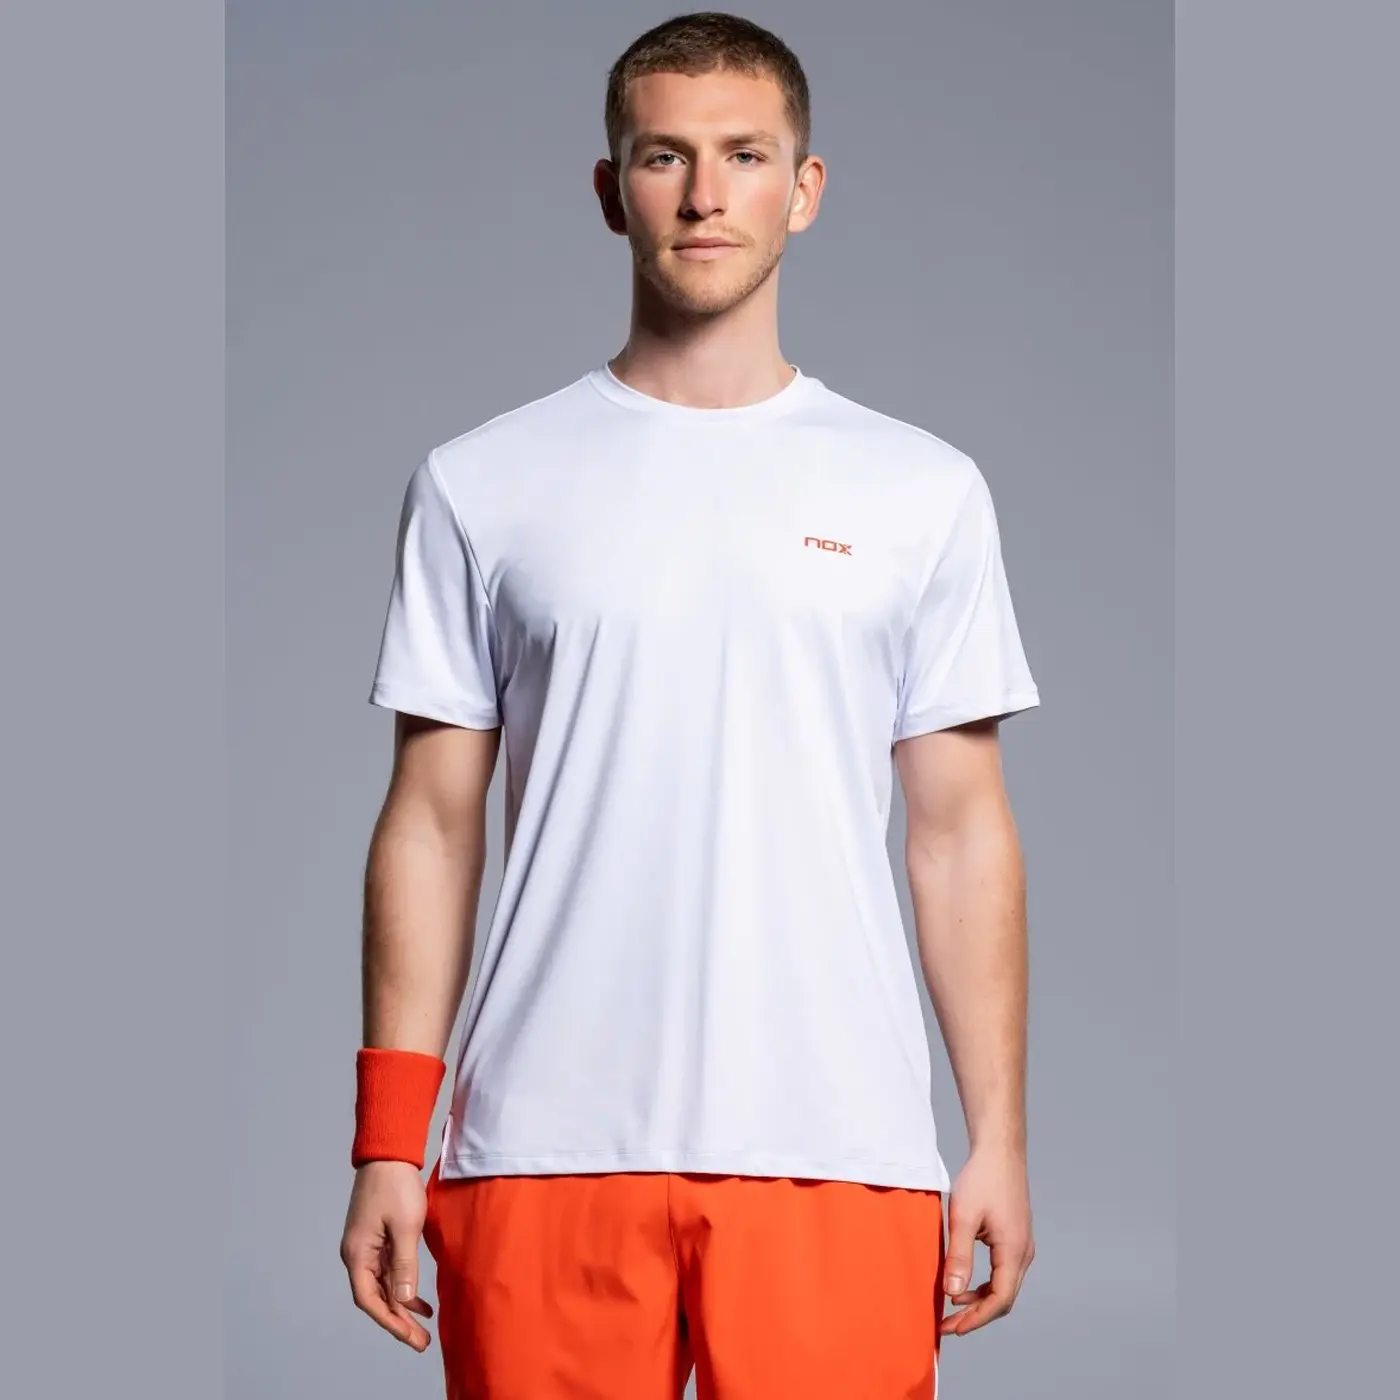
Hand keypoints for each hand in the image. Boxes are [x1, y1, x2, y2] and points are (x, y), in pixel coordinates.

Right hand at [339, 1159, 434, 1351]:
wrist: (389, 1153)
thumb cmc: (395, 1186)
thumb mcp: (405, 1227)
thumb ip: (404, 1265)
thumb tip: (402, 1301)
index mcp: (358, 1254)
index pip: (369, 1300)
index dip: (390, 1322)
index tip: (410, 1338)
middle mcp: (357, 1254)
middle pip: (376, 1297)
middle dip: (398, 1321)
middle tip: (421, 1342)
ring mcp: (366, 1246)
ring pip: (383, 1286)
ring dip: (401, 1306)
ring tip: (424, 1326)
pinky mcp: (377, 1238)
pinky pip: (388, 1271)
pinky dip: (403, 1286)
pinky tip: (419, 1299)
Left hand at [940, 1146, 1034, 1336]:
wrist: (999, 1150)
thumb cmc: (982, 1178)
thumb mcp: (963, 1217)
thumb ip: (959, 1255)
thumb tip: (953, 1292)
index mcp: (1013, 1250)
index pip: (999, 1299)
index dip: (976, 1318)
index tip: (953, 1328)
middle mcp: (1023, 1252)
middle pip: (1003, 1297)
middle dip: (976, 1314)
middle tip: (948, 1324)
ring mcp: (1022, 1245)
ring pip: (1004, 1285)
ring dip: (979, 1299)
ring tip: (952, 1305)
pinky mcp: (1015, 1237)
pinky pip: (1003, 1271)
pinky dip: (984, 1283)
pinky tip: (963, 1281)